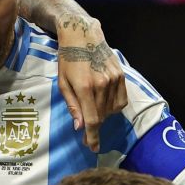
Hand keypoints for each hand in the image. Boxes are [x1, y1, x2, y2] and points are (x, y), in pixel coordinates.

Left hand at [55, 15, 126, 151]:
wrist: (83, 35)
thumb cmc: (67, 60)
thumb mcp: (63, 83)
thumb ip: (73, 106)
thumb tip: (80, 127)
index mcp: (85, 87)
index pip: (92, 119)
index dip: (93, 136)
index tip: (93, 148)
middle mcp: (102, 84)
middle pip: (102, 116)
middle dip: (94, 128)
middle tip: (88, 135)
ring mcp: (114, 79)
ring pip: (112, 110)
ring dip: (103, 116)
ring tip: (93, 109)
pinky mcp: (121, 75)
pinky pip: (121, 100)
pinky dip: (113, 106)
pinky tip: (104, 103)